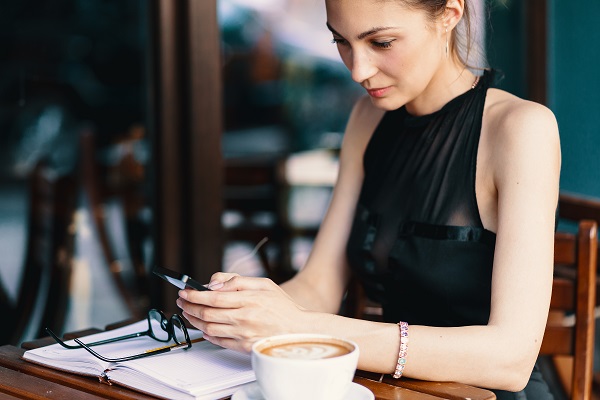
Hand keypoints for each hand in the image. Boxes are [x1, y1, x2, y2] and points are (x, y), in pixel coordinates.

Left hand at [176, 273, 306, 352]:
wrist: (299, 330)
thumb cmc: (282, 306)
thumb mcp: (263, 284)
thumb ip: (237, 281)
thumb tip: (214, 284)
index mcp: (249, 300)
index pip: (213, 297)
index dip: (195, 294)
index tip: (185, 291)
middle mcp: (244, 318)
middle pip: (207, 312)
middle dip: (190, 306)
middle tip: (182, 301)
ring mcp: (243, 334)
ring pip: (209, 328)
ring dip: (194, 320)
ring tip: (188, 313)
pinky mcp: (244, 347)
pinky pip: (218, 341)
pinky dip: (206, 334)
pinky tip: (203, 326)